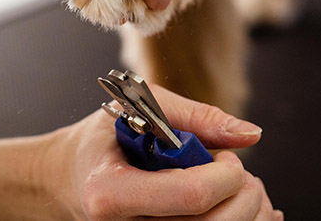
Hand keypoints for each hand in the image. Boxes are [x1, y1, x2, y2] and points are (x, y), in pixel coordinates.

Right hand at [48, 85, 282, 219]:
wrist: (70, 178)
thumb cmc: (106, 140)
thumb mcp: (138, 109)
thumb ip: (196, 117)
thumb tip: (249, 134)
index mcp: (110, 193)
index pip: (191, 196)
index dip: (225, 174)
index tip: (228, 157)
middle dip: (245, 196)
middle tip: (242, 175)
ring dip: (249, 214)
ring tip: (242, 190)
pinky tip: (243, 209)